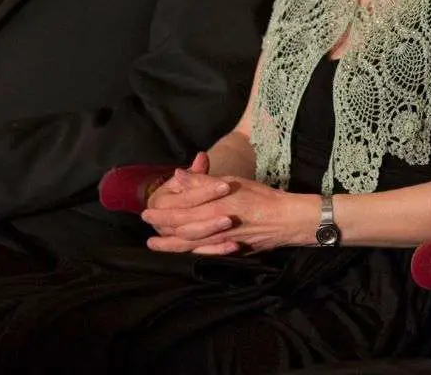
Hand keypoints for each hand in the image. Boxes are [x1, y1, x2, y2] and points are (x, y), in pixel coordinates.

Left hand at [145, 176, 314, 255]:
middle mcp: (213, 228)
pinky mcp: (230, 250)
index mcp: (211, 208)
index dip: (160, 214)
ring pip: (190, 245)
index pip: (179, 212)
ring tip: (156, 246)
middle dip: (162, 231)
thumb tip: (178, 176)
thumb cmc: (261, 196)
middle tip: (147, 234)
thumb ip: (204, 181)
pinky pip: (205, 254)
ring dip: (171, 246)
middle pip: (180, 231)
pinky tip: (185, 253)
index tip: (145, 213)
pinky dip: (191, 253)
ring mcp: (220, 242)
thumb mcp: (231, 183)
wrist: (286, 220)